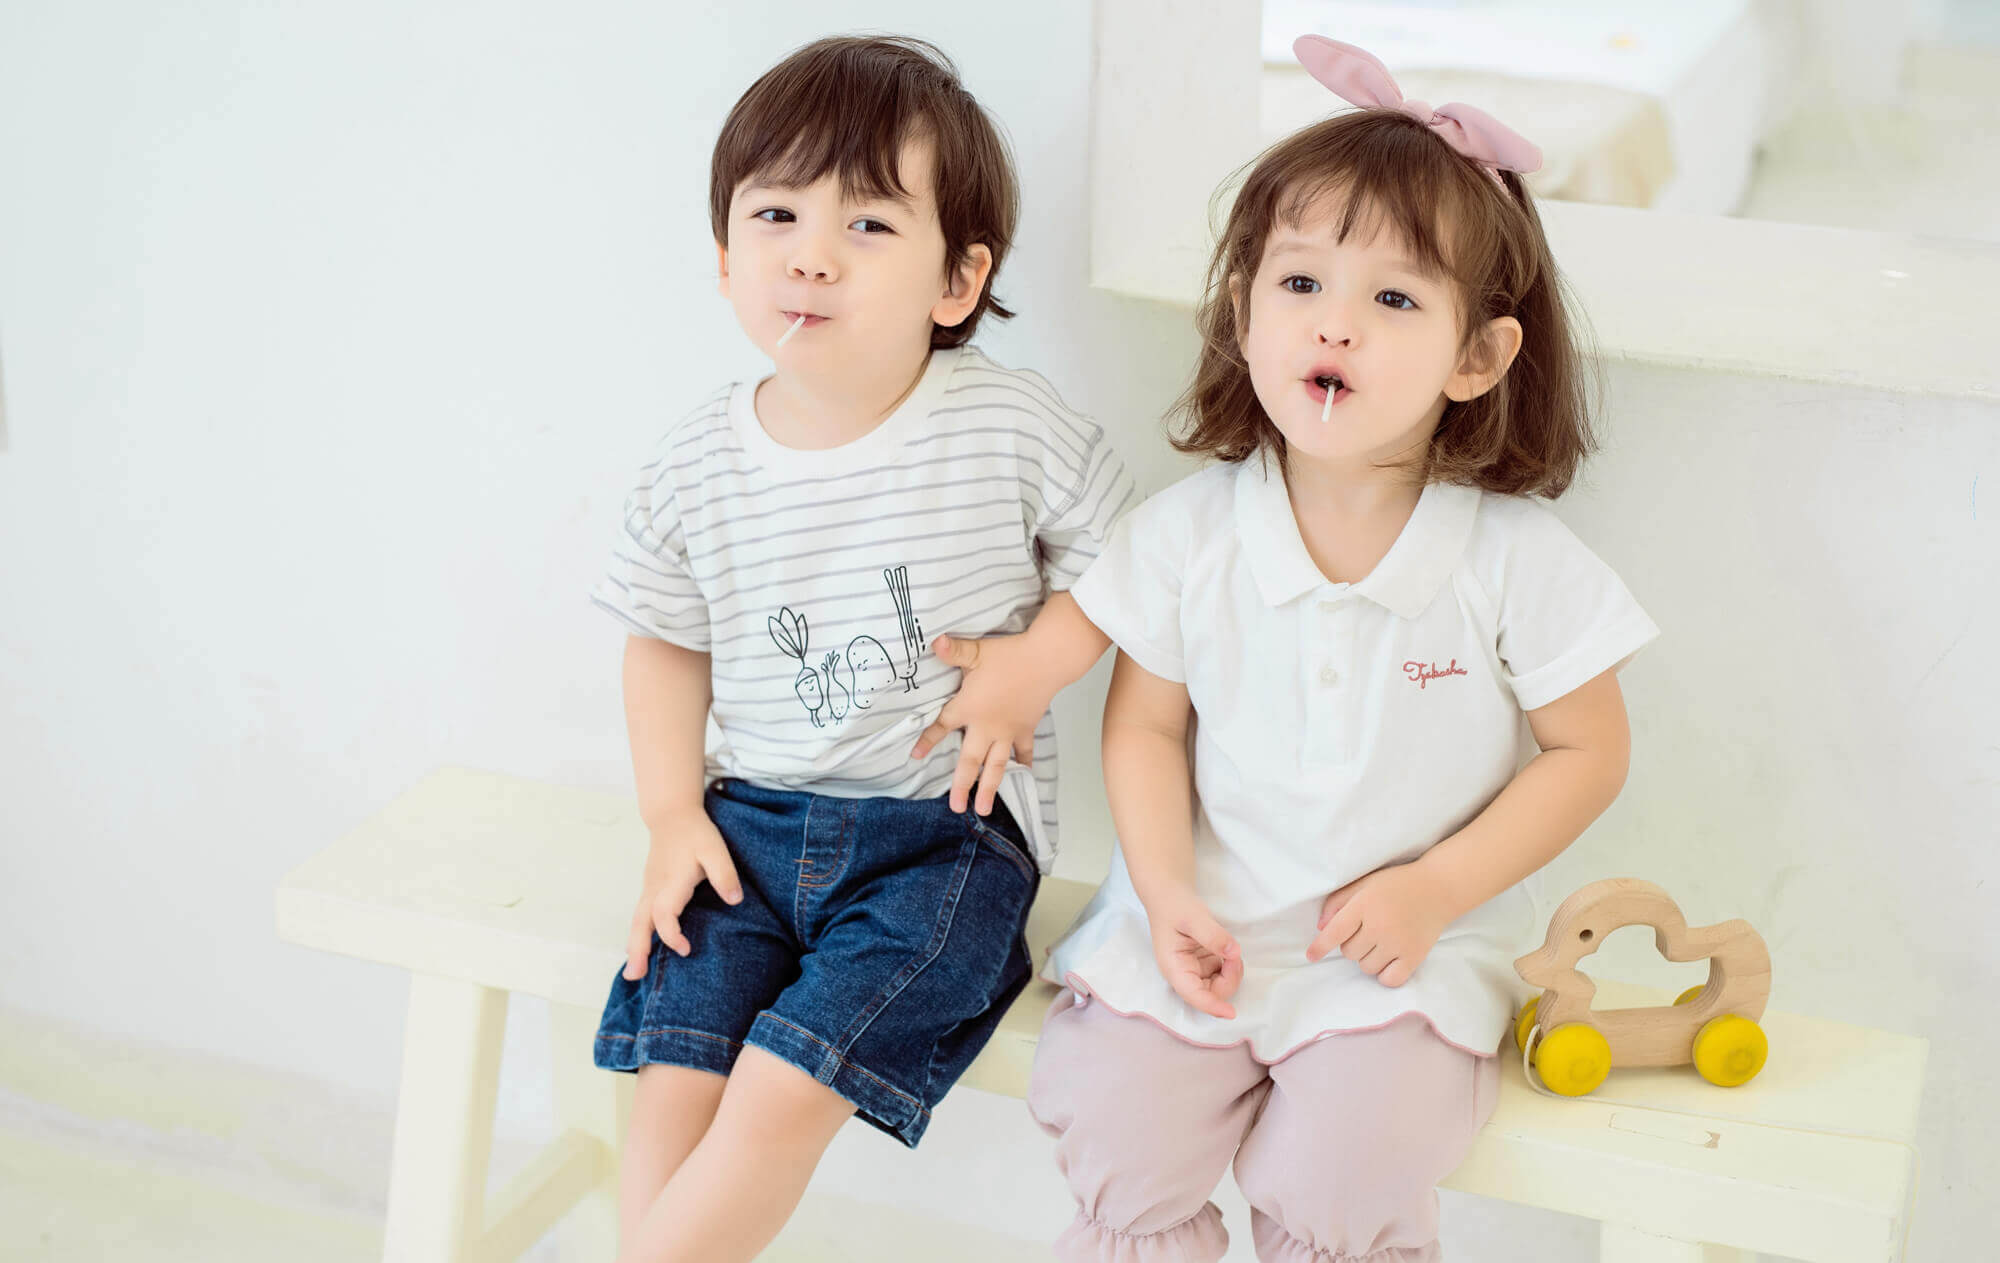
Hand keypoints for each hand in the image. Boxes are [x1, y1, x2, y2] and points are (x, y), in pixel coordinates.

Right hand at [622, 806, 741, 979]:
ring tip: (633, 974)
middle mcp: (655, 889)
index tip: (686, 949)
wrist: (672, 815)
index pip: (664, 914)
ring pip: (637, 921)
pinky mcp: (650, 890)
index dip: (671, 934)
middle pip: (640, 923)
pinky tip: (640, 951)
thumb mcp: (715, 848)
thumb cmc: (694, 833)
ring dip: (634, 946)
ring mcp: (649, 889)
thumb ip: (724, 873)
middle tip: (635, 976)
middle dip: (638, 950)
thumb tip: (735, 900)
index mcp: (671, 882)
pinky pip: (640, 916)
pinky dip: (638, 935)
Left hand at [910, 632, 1050, 814]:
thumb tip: (933, 642)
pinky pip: (1024, 751)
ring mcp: (1008, 731)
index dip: (928, 741)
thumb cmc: (1010, 656)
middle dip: (962, 786)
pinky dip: (1024, 762)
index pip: (943, 727)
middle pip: (971, 761)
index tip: (915, 757)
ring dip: (990, 788)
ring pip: (997, 765)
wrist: (1046, 661)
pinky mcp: (1026, 728)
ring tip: (985, 809)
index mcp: (970, 708)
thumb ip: (953, 651)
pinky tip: (1024, 774)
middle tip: (956, 807)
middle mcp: (987, 726)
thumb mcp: (977, 651)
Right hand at [1143, 887, 1242, 1019]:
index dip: (1213, 1006)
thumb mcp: (1193, 916)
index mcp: (1174, 968)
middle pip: (1211, 993)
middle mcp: (1184, 975)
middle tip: (1233, 954)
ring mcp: (1194, 970)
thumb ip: (1214, 936)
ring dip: (1232, 972)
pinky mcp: (1204, 964)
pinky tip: (1227, 949)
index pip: (1194, 996)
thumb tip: (1234, 954)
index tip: (1232, 1013)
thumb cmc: (1175, 905)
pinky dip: (1231, 966)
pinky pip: (1223, 974)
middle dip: (1229, 979)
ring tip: (1230, 948)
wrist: (1169, 895)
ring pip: (1220, 986)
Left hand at [1305, 860, 1453, 988]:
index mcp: (1365, 905)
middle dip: (1352, 944)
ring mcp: (1398, 943)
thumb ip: (1338, 902)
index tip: (1311, 956)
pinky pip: (1389, 980)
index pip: (1335, 932)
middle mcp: (1380, 926)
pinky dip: (1384, 974)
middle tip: (1368, 929)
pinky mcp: (1415, 957)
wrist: (1439, 888)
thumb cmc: (1396, 885)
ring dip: (1367, 958)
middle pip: (1349, 953)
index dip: (1320, 946)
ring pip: (1366, 967)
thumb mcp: (1364, 884)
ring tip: (1381, 941)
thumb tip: (1321, 928)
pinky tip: (1388, 960)